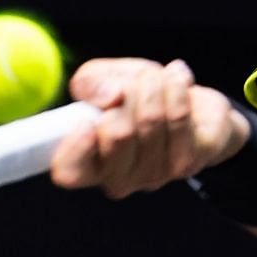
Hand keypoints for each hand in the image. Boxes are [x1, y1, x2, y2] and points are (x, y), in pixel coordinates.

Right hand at [49, 58, 250, 198]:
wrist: (186, 97)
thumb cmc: (135, 94)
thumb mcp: (102, 78)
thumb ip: (92, 83)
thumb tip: (110, 97)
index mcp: (88, 163)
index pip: (70, 171)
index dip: (76, 148)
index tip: (86, 121)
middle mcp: (118, 179)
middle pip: (118, 134)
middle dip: (128, 91)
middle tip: (135, 82)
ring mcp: (153, 176)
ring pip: (151, 120)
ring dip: (154, 85)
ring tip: (157, 78)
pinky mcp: (187, 164)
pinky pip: (178, 117)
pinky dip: (177, 89)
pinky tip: (177, 82)